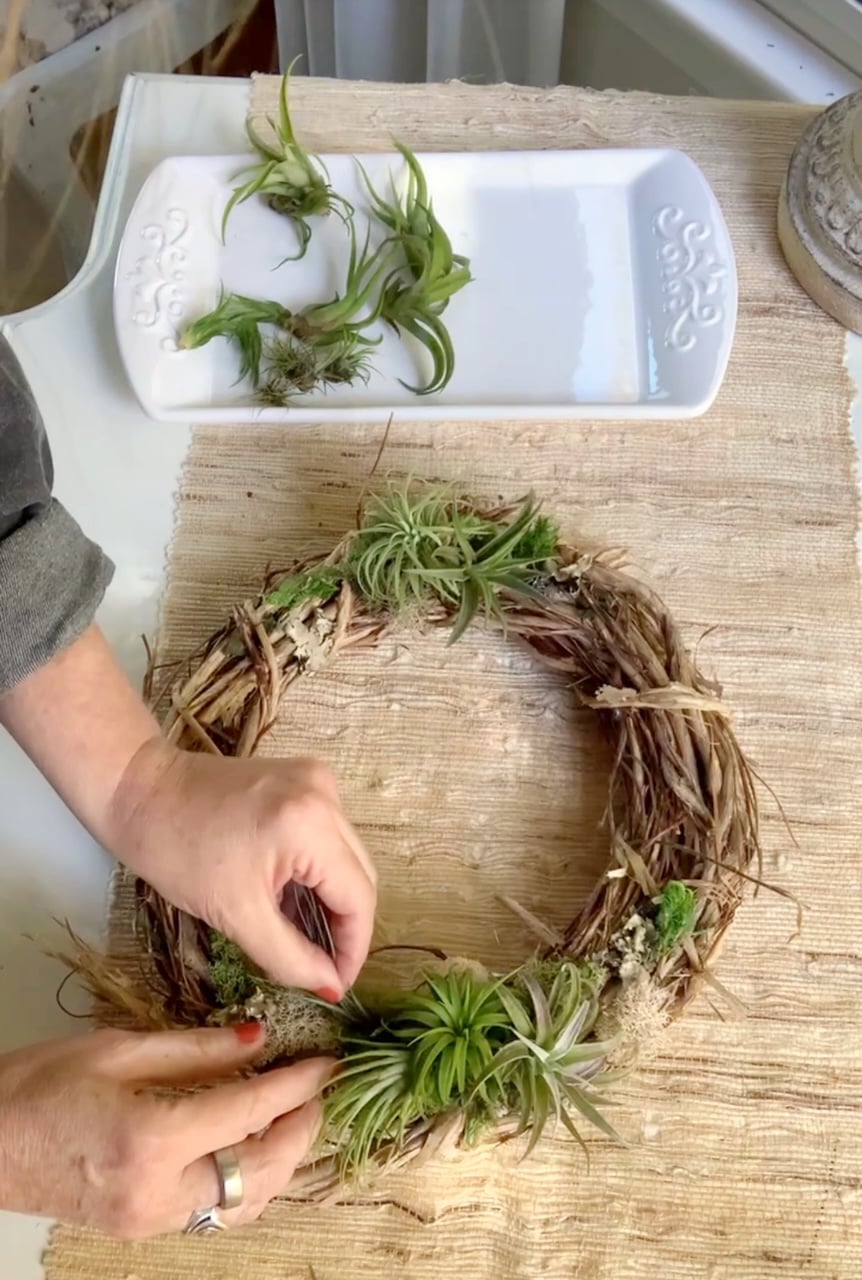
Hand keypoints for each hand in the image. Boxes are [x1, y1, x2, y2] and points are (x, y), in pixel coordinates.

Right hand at [0, 1023, 332, 1237]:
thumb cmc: (39, 1086)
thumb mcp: (119, 1048)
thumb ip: (197, 1048)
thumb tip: (259, 1039)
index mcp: (152, 1137)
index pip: (250, 1112)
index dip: (296, 1084)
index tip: (327, 1061)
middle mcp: (159, 1190)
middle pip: (261, 1168)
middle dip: (301, 1127)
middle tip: (320, 1090)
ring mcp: (152, 1220)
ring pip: (246, 1202)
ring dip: (282, 1160)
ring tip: (297, 1115)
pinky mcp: (145, 1229)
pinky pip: (217, 1211)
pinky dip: (249, 1182)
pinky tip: (256, 1149)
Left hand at [109, 740, 376, 998]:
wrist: (140, 791)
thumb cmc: (176, 853)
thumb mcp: (235, 915)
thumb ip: (291, 957)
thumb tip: (330, 986)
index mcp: (311, 825)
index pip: (359, 898)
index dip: (353, 949)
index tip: (336, 987)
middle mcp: (326, 794)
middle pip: (360, 875)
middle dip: (345, 927)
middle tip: (322, 971)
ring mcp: (318, 780)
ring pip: (346, 857)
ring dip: (331, 900)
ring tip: (306, 938)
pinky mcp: (305, 778)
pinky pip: (328, 837)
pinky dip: (317, 871)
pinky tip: (293, 897)